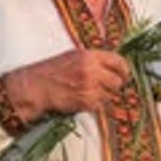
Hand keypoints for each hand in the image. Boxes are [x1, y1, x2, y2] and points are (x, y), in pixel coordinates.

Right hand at [5, 48, 130, 123]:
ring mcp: (89, 86)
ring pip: (109, 95)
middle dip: (113, 86)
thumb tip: (113, 68)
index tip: (125, 75)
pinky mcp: (86, 101)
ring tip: (86, 93)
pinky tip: (80, 99)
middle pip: (117, 82)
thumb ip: (94, 60)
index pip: (119, 61)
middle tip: (104, 88)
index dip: (124, 70)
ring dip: (102, 96)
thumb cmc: (52, 71)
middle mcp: (91, 70)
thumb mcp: (73, 56)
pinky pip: (99, 105)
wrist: (36, 86)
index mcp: (89, 55)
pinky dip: (92, 105)